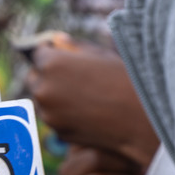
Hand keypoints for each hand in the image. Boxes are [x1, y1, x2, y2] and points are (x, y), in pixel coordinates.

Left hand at [26, 40, 158, 167]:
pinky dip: (64, 115)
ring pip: (43, 101)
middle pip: (33, 78)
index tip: (60, 56)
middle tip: (69, 77)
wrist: (140, 119)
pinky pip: (55, 119)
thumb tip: (56, 41)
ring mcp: (49, 114)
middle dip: (46, 76)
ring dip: (54, 97)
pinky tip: (87, 112)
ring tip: (84, 96)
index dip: (50, 54)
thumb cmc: (125, 81)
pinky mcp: (58, 132)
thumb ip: (74, 46)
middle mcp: (44, 89)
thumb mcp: (100, 55)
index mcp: (52, 63)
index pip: (37, 54)